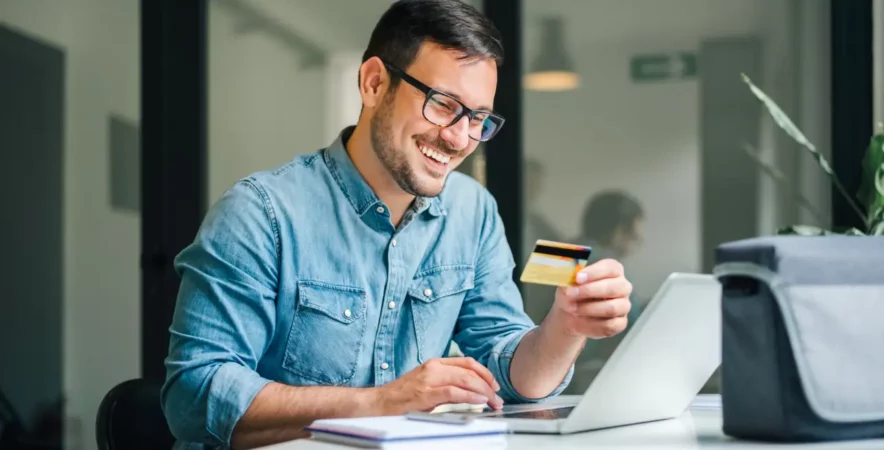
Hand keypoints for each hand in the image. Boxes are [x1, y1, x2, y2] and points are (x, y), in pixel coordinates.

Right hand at [371, 357, 503, 414]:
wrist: (378, 403)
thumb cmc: (401, 397)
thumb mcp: (427, 385)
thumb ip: (447, 385)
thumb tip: (470, 391)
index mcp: (434, 363)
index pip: (466, 362)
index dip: (484, 372)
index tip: (494, 385)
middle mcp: (433, 367)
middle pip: (470, 370)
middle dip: (488, 384)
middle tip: (497, 398)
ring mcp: (429, 379)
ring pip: (465, 379)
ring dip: (484, 391)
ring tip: (493, 401)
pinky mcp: (426, 393)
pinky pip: (454, 392)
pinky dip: (470, 395)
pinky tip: (479, 400)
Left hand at [552, 259, 632, 338]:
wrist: (571, 313)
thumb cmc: (574, 292)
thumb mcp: (568, 283)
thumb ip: (570, 280)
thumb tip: (571, 282)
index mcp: (613, 271)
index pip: (610, 268)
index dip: (594, 272)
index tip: (578, 278)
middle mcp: (623, 287)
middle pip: (613, 287)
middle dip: (590, 291)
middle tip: (571, 293)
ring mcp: (624, 305)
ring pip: (612, 308)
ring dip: (589, 308)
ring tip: (572, 308)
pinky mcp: (620, 323)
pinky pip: (609, 325)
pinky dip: (591, 324)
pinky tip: (579, 320)